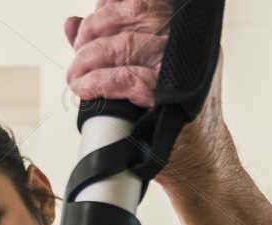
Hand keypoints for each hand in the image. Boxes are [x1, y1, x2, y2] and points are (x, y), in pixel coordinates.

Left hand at [63, 3, 235, 196]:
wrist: (199, 161)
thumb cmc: (170, 120)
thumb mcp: (139, 73)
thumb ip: (107, 46)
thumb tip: (72, 24)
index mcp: (182, 33)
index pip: (142, 3)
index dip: (109, 8)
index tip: (87, 27)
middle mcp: (186, 44)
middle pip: (134, 15)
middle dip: (95, 30)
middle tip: (77, 52)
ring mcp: (183, 70)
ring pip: (127, 45)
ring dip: (91, 58)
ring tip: (75, 74)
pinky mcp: (175, 98)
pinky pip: (128, 78)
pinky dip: (100, 81)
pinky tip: (85, 88)